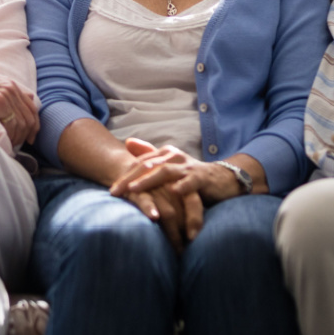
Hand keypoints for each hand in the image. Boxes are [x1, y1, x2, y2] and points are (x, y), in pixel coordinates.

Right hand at [0, 71, 38, 146]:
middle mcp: (10, 88)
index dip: (34, 125)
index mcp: (10, 85)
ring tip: (7, 145)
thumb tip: (25, 103)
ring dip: (16, 137)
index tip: (30, 138)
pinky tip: (1, 139)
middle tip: (16, 145)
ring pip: (22, 122)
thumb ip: (5, 95)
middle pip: (29, 117)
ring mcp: (4, 94)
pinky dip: (9, 135)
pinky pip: (12, 123)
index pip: (32, 108)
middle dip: (25, 134)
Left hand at [111, 138, 240, 207]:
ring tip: (134, 190)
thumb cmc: (191, 175)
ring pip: (165, 172)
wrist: (222, 179)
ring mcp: (188, 167)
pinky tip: (172, 192)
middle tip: (115, 192)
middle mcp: (174, 157)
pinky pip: (191, 182)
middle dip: (129, 179)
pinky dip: (182, 187)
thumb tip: (127, 142)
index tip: (111, 190)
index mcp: (164, 154)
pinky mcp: (202, 177)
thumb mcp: (169, 164)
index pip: (139, 164)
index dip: (124, 176)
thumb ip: (149, 153)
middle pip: (147, 166)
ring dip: (148, 181)